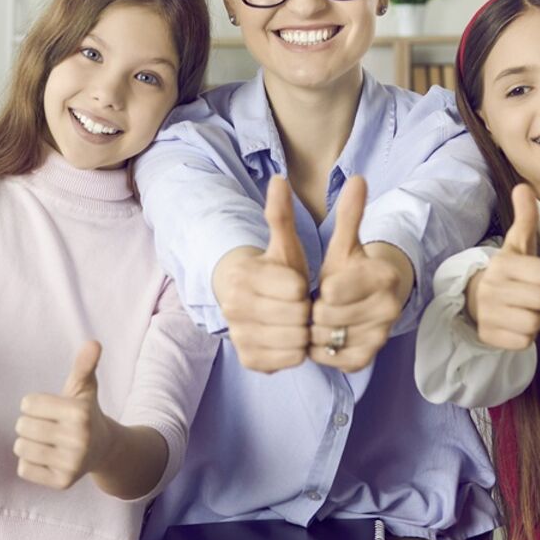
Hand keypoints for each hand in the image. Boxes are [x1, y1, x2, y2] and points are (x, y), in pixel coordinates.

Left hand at [13, 341, 117, 489]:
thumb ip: (84, 365)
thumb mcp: (84, 387)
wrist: (104, 449)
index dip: (34, 405)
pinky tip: (47, 458)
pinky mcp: (62, 482)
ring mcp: (71, 464)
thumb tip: (93, 342)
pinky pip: (24, 469)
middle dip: (30, 424)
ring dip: (28, 443)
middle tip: (49, 427)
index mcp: (79, 413)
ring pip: (21, 448)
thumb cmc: (85, 413)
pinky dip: (30, 463)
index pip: (27, 405)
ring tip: (47, 442)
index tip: (51, 410)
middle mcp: (78, 440)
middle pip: (22, 427)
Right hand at [212, 176, 310, 372]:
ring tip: (297, 321)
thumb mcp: (282, 245)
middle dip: (306, 311)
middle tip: (300, 306)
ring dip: (304, 332)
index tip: (298, 285)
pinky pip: (290, 359)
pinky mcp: (248, 360)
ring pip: (296, 340)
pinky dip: (297, 351)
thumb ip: (281, 215)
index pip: (296, 288)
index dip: (304, 287)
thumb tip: (279, 180)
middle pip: (297, 316)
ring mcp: (239, 336)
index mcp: (243, 276)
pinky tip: (291, 337)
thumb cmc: (272, 271)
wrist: (246, 302)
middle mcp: (233, 307)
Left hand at [312, 177, 409, 371]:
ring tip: (322, 319)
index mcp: (383, 276)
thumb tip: (358, 178)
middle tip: (321, 304)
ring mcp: (380, 336)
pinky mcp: (368, 359)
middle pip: (326, 316)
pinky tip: (325, 335)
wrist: (371, 302)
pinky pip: (331, 359)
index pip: (332, 290)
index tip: (325, 285)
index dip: (320, 289)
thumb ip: (349, 215)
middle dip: (315, 310)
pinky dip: (320, 350)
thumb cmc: (351, 270)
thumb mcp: (345, 243)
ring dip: (315, 331)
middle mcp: (389, 308)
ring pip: (326, 339)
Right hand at [465, 184, 539, 350]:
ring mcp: (488, 313)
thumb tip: (523, 185)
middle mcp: (492, 288)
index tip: (535, 275)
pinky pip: (525, 342)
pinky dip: (524, 336)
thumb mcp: (517, 243)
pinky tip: (514, 324)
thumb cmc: (508, 271)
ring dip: (535, 319)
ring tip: (522, 309)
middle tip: (530, 294)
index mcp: (502, 263)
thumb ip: (525, 217)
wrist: (475, 298)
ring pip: (536, 323)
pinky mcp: (488, 336)